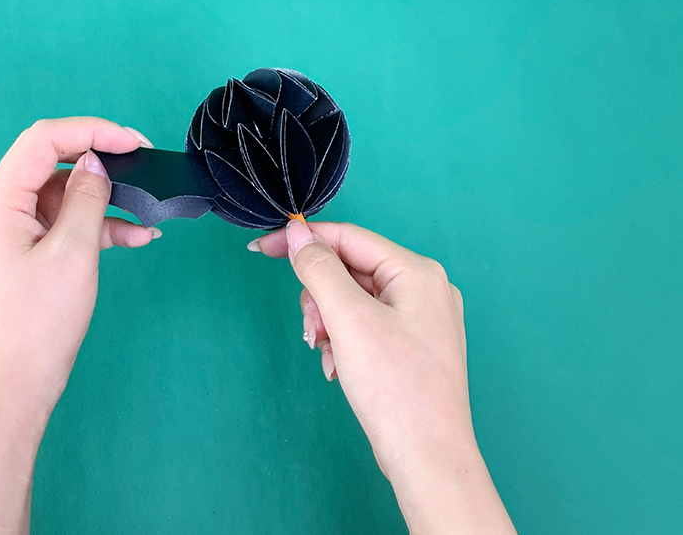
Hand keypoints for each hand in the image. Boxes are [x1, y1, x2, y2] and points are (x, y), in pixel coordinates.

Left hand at [0, 117, 158, 410]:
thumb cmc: (37, 322)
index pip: (43, 141)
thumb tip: (95, 163)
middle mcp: (0, 210)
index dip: (91, 131)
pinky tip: (137, 238)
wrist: (13, 386)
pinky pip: (65, 226)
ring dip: (106, 201)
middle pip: (53, 164)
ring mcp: (13, 233)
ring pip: (64, 197)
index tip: (135, 141)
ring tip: (150, 214)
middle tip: (145, 166)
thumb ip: (87, 199)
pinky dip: (99, 228)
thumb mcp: (72, 252)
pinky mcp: (28, 255)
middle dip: (101, 162)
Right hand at [253, 221, 514, 533]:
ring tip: (328, 355)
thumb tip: (298, 232)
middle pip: (350, 270)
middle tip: (312, 332)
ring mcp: (422, 318)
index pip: (349, 237)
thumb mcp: (348, 319)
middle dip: (320, 298)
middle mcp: (425, 288)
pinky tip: (340, 367)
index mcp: (417, 272)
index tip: (263, 250)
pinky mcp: (413, 345)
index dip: (304, 241)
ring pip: (354, 300)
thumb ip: (320, 269)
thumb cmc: (395, 388)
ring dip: (329, 323)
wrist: (427, 457)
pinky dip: (344, 341)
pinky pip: (366, 325)